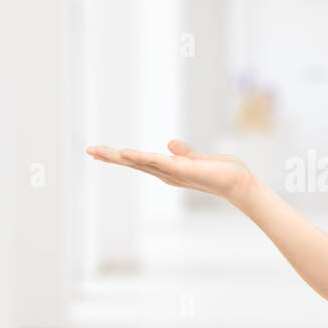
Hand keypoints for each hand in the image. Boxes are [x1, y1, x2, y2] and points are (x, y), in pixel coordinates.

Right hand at [86, 138, 255, 204]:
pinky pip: (158, 162)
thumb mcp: (199, 159)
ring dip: (119, 157)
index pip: (139, 162)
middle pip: (133, 164)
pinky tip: (125, 153)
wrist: (239, 183)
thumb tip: (169, 143)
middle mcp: (167, 174)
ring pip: (140, 163)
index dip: (120, 156)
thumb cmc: (222, 173)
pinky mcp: (182, 170)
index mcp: (168, 170)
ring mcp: (173, 173)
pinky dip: (141, 157)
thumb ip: (184, 152)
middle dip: (110, 158)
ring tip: (98, 151)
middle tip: (88, 150)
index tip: (100, 151)